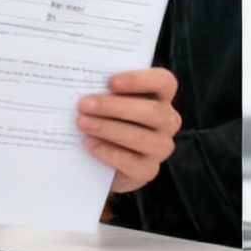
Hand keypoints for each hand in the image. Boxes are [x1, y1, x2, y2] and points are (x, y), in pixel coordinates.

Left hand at [78, 68, 181, 192]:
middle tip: (84, 104)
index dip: (139, 80)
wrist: (104, 160)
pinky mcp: (148, 170)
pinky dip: (107, 152)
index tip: (111, 82)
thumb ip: (104, 90)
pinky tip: (89, 144)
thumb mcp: (109, 100)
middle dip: (114, 107)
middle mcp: (167, 121)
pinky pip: (131, 162)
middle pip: (151, 111)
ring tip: (82, 123)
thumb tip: (85, 86)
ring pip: (140, 137)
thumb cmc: (108, 118)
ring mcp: (160, 147)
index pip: (164, 82)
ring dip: (107, 128)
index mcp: (162, 96)